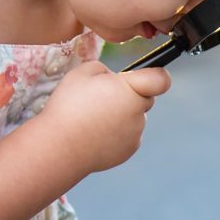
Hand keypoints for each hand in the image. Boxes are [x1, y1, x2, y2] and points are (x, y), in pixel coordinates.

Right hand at [41, 61, 170, 171]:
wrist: (59, 146)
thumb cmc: (69, 106)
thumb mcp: (82, 73)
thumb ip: (105, 69)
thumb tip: (114, 78)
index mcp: (130, 90)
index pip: (161, 79)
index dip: (157, 76)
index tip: (148, 77)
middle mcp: (138, 112)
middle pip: (145, 98)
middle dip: (130, 96)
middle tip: (102, 99)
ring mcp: (135, 132)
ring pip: (135, 117)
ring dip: (122, 116)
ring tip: (92, 119)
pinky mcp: (129, 150)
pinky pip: (128, 135)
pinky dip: (117, 134)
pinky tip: (95, 134)